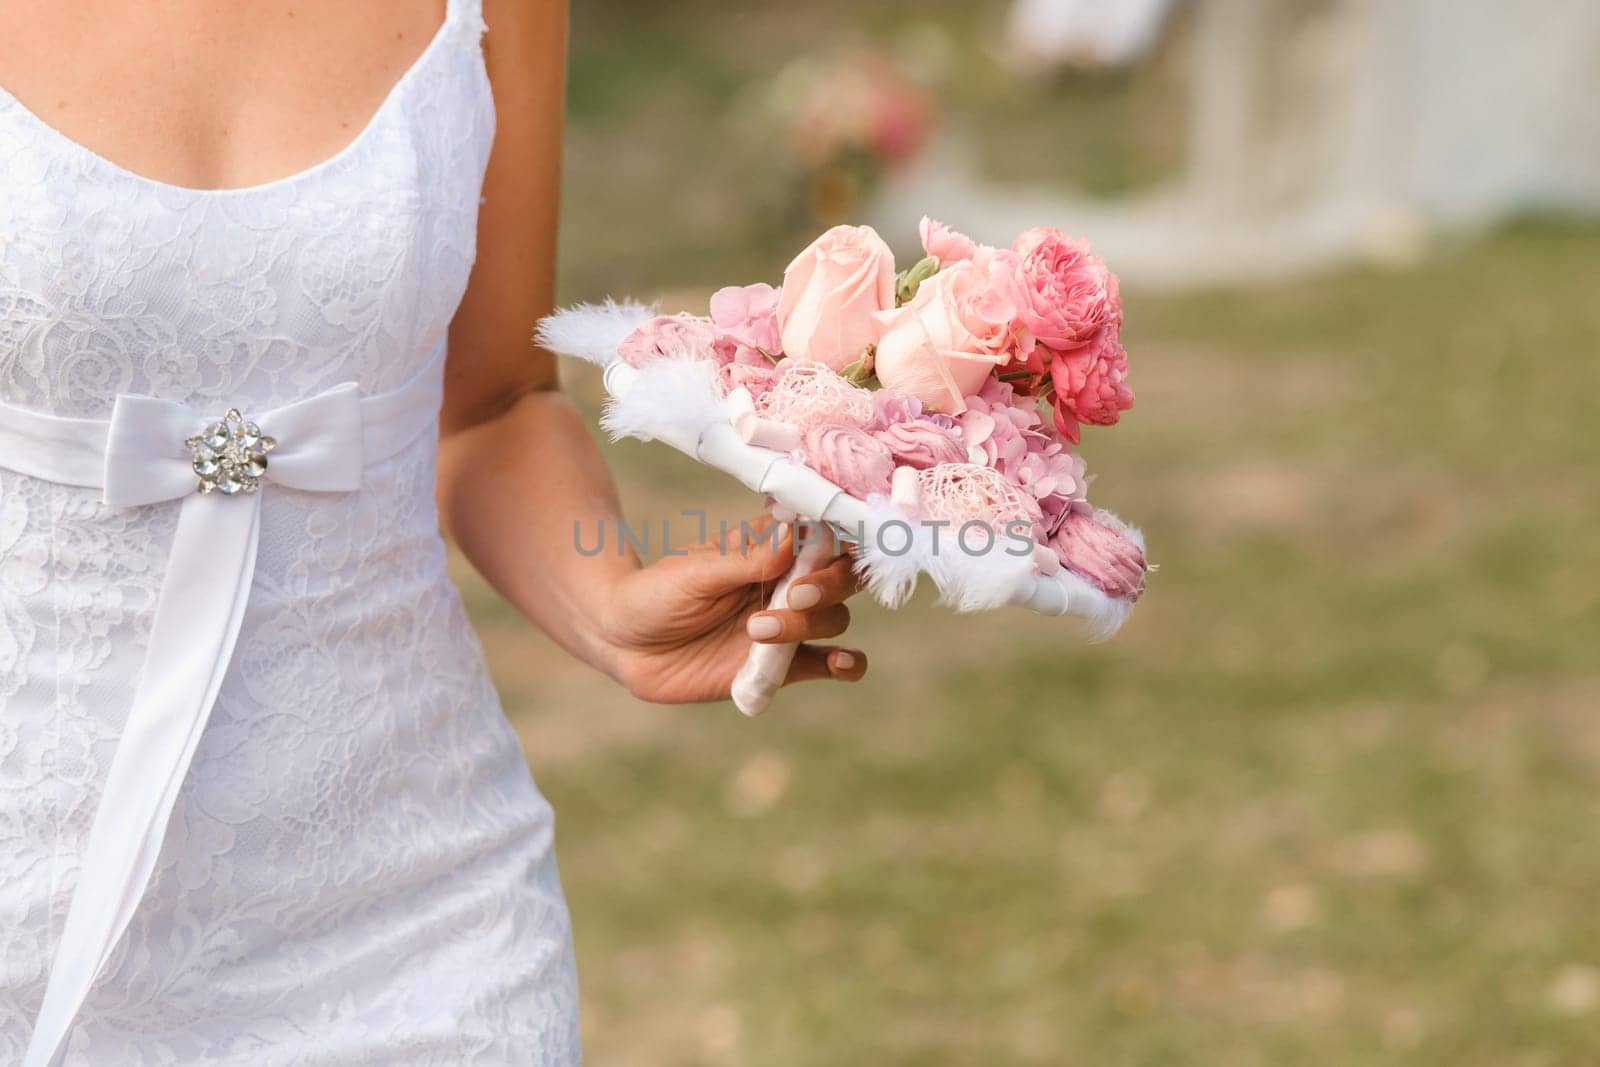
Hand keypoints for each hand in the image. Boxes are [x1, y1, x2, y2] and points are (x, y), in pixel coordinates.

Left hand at [602, 517, 867, 704]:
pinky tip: (840, 664)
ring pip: (834, 620)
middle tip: (795, 595)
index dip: (838, 543)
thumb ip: (748, 559)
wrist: (622, 642)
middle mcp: (786, 585)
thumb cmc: (655, 594)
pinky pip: (826, 665)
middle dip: (829, 585)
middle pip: (842, 579)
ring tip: (755, 631)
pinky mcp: (778, 667)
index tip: (822, 552)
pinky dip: (846, 665)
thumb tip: (795, 533)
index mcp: (770, 551)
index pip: (825, 538)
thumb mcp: (696, 572)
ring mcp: (786, 627)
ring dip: (810, 624)